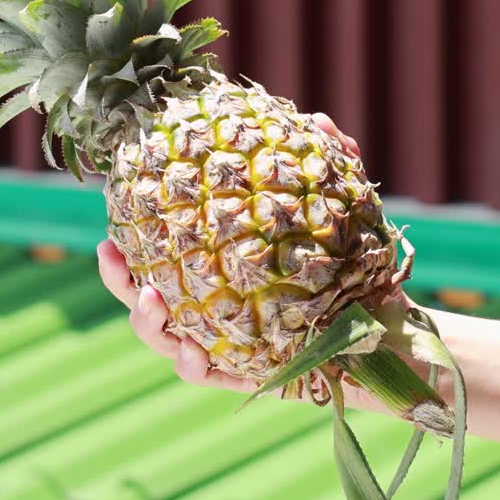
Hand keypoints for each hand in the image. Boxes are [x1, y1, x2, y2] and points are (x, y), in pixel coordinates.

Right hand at [96, 112, 362, 393]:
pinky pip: (207, 375)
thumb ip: (332, 166)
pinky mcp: (243, 376)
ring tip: (150, 300)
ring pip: (165, 338)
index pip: (162, 248)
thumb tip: (323, 123)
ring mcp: (221, 343)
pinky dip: (194, 365)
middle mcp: (209, 304)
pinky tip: (194, 353)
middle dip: (120, 277)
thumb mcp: (342, 210)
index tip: (116, 199)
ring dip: (148, 321)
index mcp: (215, 266)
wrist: (389, 325)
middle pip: (146, 293)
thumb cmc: (353, 262)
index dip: (133, 228)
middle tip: (109, 252)